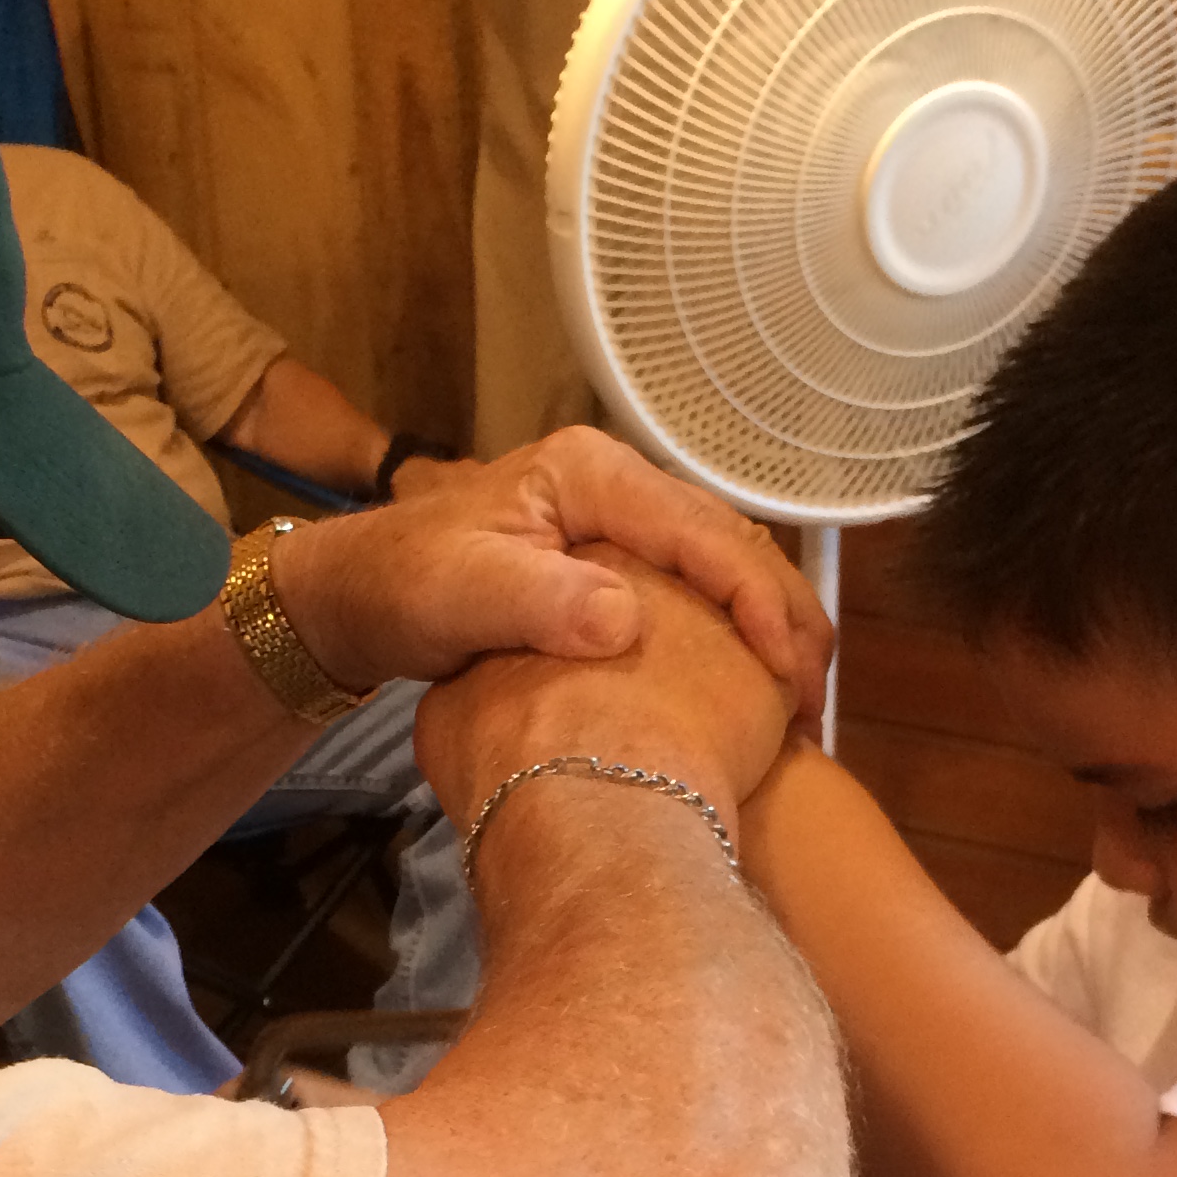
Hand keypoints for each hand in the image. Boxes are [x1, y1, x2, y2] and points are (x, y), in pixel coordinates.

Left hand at [268, 426, 830, 723]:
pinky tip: (755, 689)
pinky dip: (737, 635)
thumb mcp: (460, 594)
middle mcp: (614, 484)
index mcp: (588, 474)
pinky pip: (699, 590)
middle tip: (818, 697)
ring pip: (725, 565)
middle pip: (731, 542)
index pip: (701, 530)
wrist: (358, 595)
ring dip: (771, 628)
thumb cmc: (401, 587)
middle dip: (785, 616)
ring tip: (804, 702)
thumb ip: (538, 600)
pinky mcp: (616, 558)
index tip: (788, 670)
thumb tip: (622, 621)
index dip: (755, 600)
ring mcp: (618, 520)